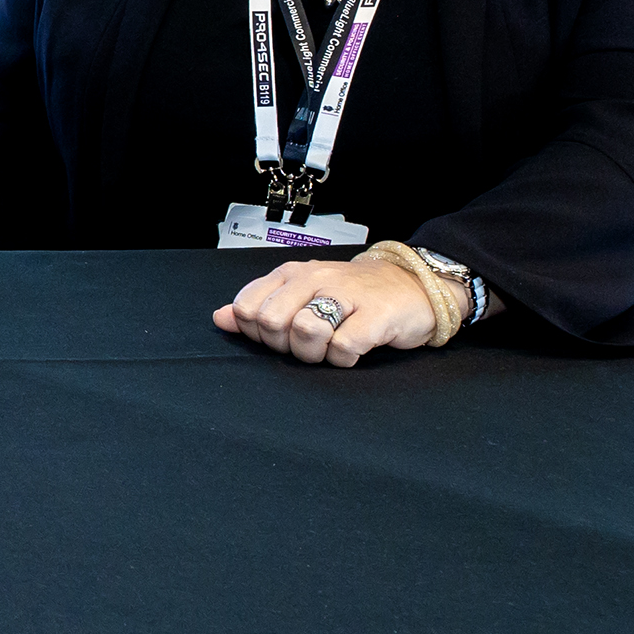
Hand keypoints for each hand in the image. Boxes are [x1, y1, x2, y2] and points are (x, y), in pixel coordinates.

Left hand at [214, 252, 433, 366]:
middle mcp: (314, 278)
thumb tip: (220, 318)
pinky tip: (353, 351)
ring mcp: (345, 294)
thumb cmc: (353, 294)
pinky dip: (343, 360)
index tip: (280, 337)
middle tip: (307, 345)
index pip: (247, 307)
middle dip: (284, 345)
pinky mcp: (375, 315)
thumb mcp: (301, 293)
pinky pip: (343, 348)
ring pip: (304, 331)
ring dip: (314, 353)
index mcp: (290, 273)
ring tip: (330, 347)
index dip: (256, 333)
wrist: (413, 285)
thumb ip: (260, 306)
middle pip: (271, 322)